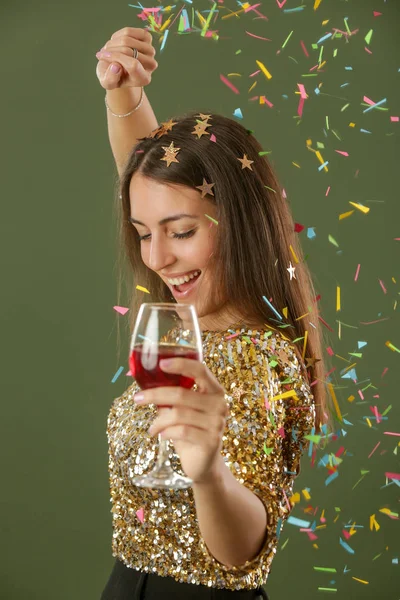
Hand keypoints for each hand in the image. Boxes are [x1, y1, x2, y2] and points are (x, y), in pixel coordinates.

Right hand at [95, 27, 157, 90]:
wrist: (118, 68)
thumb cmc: (113, 76)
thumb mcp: (107, 82)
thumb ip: (110, 79)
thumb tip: (116, 66)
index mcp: (143, 79)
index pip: (132, 65)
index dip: (116, 58)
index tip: (102, 56)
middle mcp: (151, 65)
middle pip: (128, 51)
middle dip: (111, 50)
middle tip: (103, 54)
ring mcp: (150, 51)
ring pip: (127, 40)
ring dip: (113, 43)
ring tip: (108, 49)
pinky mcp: (147, 38)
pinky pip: (129, 32)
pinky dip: (117, 35)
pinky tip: (115, 42)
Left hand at [134, 358, 228, 484]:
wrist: (202, 462)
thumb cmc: (189, 430)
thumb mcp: (180, 409)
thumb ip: (168, 394)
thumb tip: (137, 375)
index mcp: (214, 390)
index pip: (200, 370)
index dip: (181, 363)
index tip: (161, 363)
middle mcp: (219, 404)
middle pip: (182, 393)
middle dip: (155, 395)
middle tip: (137, 398)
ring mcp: (217, 423)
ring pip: (178, 414)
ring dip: (159, 421)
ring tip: (151, 428)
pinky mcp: (211, 441)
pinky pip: (182, 431)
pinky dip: (166, 432)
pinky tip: (161, 435)